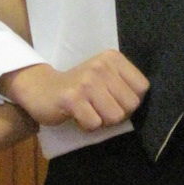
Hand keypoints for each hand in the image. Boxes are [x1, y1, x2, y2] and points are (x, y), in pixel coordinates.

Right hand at [0, 52, 147, 130]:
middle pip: (130, 105)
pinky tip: (77, 115)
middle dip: (117, 114)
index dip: (130, 101)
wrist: (41, 88)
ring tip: (88, 110)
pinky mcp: (72, 98)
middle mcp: (101, 66)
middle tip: (99, 108)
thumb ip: (124, 85)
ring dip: (102, 121)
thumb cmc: (78, 87)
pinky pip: (94, 124)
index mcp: (113, 58)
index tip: (113, 99)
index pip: (142, 88)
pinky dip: (86, 126)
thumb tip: (141, 105)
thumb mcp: (104, 77)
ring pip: (114, 116)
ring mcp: (86, 81)